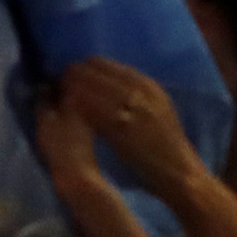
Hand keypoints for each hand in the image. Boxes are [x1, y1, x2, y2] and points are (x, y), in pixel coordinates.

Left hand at [52, 58, 203, 187]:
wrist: (181, 172)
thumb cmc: (164, 147)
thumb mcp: (154, 112)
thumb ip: (133, 98)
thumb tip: (104, 90)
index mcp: (148, 85)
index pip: (106, 64)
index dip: (84, 68)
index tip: (68, 75)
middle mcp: (142, 91)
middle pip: (98, 72)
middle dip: (75, 75)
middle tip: (57, 83)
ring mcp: (135, 108)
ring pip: (95, 88)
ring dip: (73, 88)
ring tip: (55, 94)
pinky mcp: (126, 128)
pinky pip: (97, 111)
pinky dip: (81, 108)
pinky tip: (66, 110)